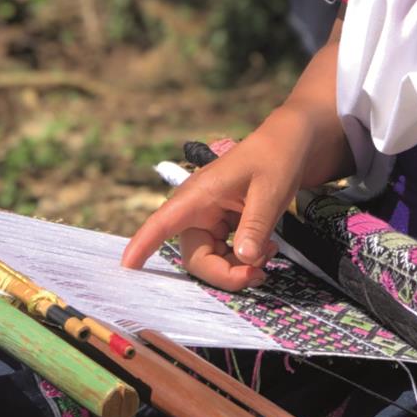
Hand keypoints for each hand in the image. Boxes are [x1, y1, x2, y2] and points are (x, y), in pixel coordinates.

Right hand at [120, 111, 316, 289]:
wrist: (290, 143)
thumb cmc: (276, 157)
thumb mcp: (270, 191)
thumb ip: (254, 226)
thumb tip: (244, 260)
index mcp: (199, 194)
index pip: (162, 222)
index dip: (142, 245)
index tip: (126, 267)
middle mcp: (197, 208)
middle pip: (195, 256)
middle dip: (224, 272)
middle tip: (259, 273)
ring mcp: (210, 217)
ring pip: (210, 260)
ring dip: (237, 267)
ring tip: (269, 251)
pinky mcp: (223, 224)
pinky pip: (224, 254)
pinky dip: (244, 259)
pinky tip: (266, 247)